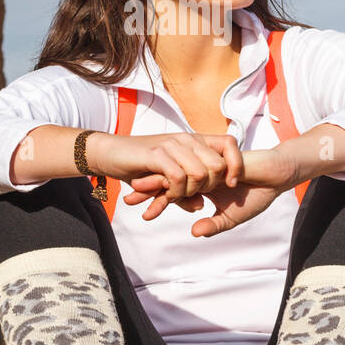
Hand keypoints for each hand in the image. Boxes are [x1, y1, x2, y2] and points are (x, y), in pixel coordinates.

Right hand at [89, 130, 242, 208]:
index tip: (229, 185)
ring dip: (190, 193)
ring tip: (175, 196)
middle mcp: (186, 139)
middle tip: (191, 194)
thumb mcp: (167, 180)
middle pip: (218, 165)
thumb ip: (185, 191)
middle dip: (209, 188)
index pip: (230, 144)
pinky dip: (175, 193)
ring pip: (200, 173)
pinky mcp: (156, 154)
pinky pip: (178, 177)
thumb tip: (200, 206)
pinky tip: (166, 195)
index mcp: (194, 140)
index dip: (236, 165)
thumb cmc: (139, 167)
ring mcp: (172, 145)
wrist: (109, 154)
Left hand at [124, 146, 296, 233]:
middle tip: (127, 199)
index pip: (174, 193)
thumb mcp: (232, 217)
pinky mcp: (216, 160)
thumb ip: (213, 224)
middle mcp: (200, 173)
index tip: (139, 212)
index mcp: (200, 185)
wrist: (276, 177)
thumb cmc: (256, 195)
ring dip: (157, 184)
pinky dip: (184, 181)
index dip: (157, 201)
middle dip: (148, 190)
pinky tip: (168, 189)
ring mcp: (207, 165)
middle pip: (169, 181)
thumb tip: (194, 233)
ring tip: (136, 191)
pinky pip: (196, 171)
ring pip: (178, 174)